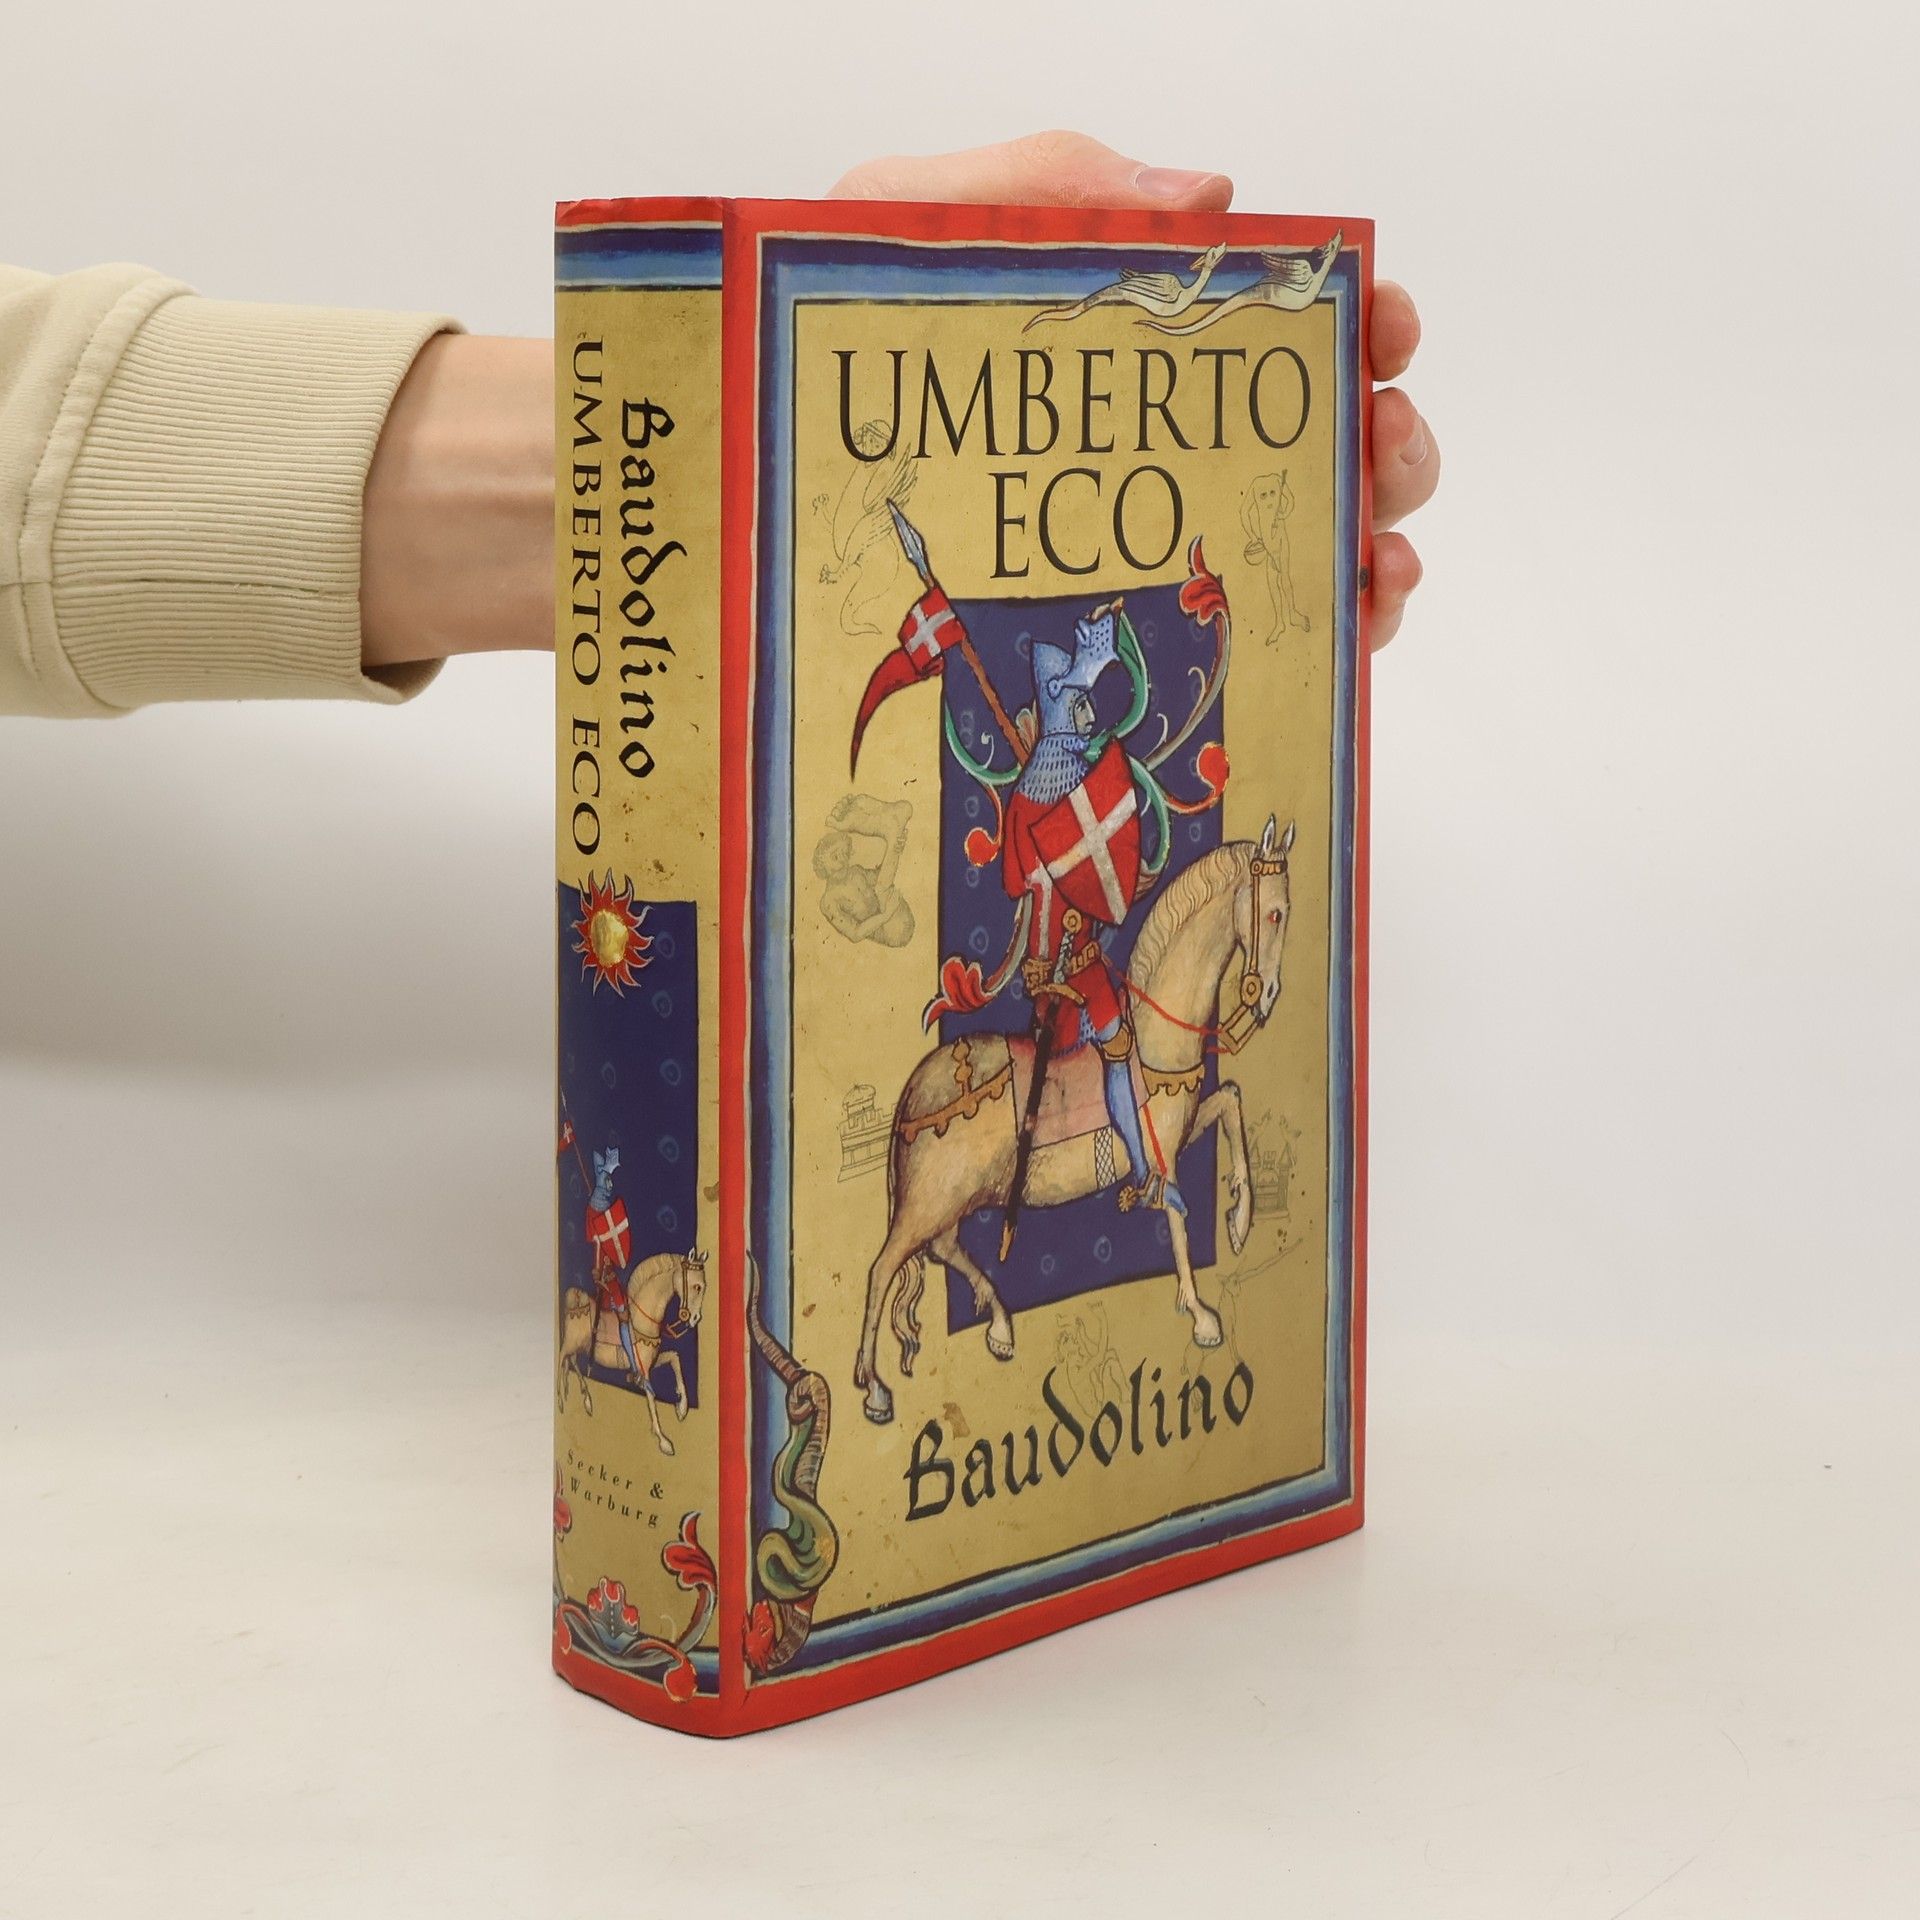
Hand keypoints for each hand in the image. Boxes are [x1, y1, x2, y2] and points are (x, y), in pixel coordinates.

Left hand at [832, 131, 1435, 649]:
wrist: (740, 457)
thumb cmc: (820, 341)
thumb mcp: (916, 222)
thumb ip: (1053, 180)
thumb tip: (1210, 193)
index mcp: (1123, 339)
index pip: (1270, 324)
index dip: (1350, 320)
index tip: (1381, 326)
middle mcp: (1151, 438)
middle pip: (1311, 434)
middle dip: (1378, 436)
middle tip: (1381, 440)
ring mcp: (1140, 535)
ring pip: (1299, 539)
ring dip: (1366, 536)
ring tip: (1375, 547)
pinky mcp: (1117, 630)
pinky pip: (1248, 634)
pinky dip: (1325, 627)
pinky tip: (1348, 622)